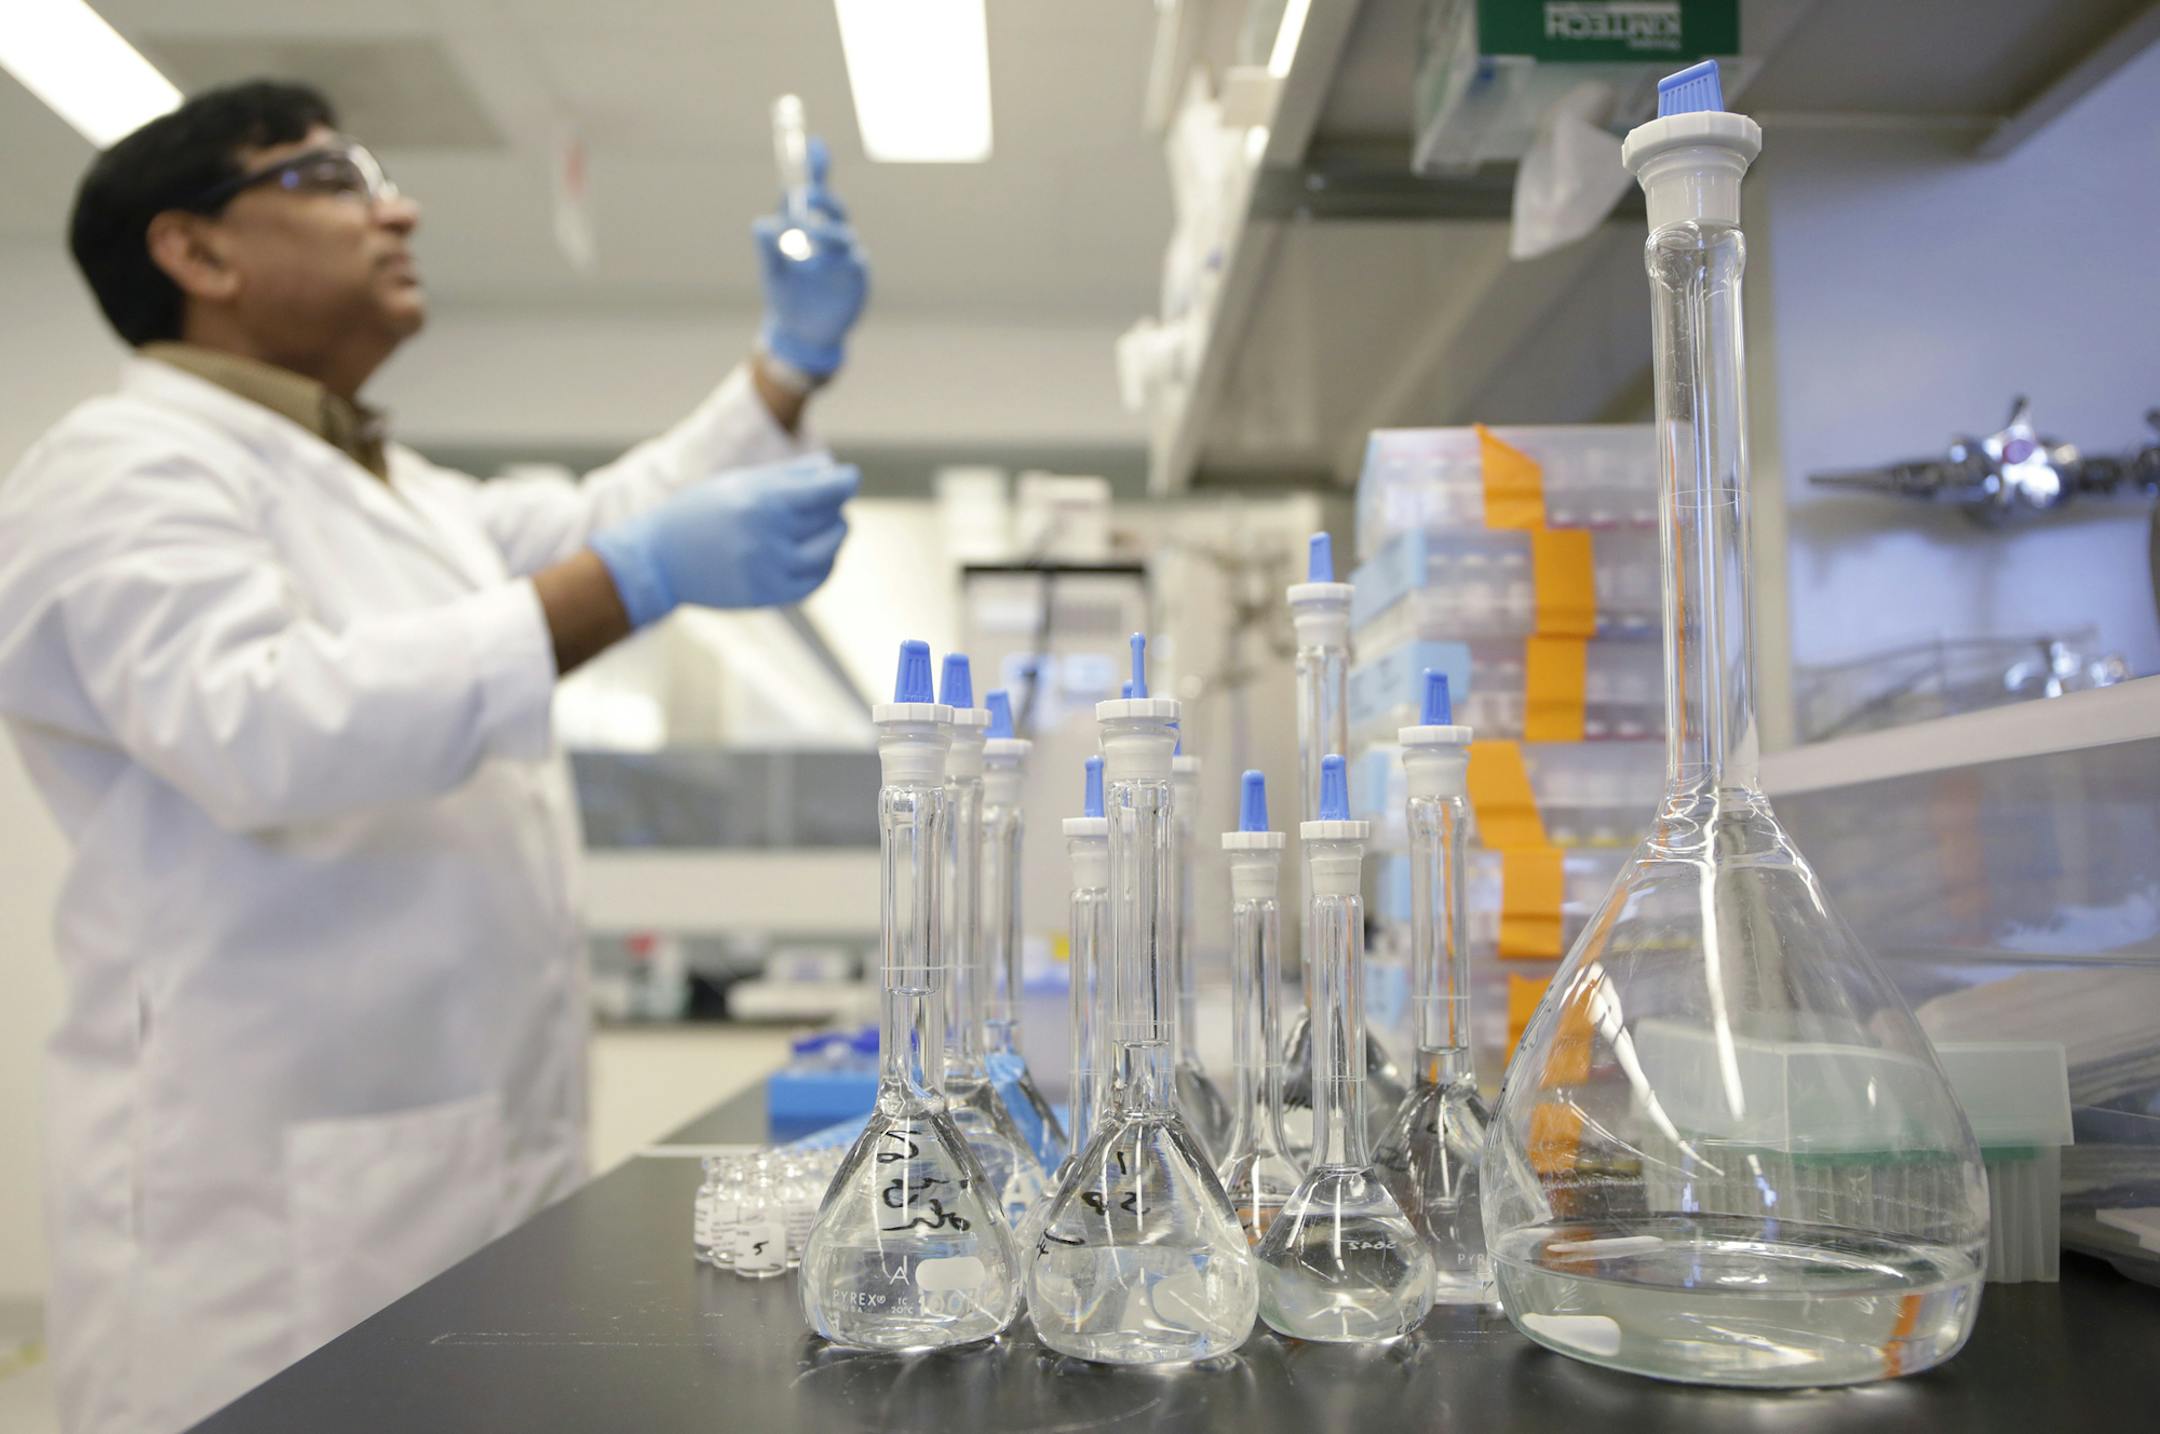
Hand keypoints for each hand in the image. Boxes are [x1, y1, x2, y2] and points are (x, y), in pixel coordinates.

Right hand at [588, 458, 857, 625]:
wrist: (660, 560)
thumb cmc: (700, 511)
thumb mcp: (739, 483)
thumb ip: (788, 475)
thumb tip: (832, 469)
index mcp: (760, 501)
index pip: (824, 490)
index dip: (844, 481)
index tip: (850, 476)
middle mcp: (767, 536)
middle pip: (830, 518)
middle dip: (835, 506)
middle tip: (828, 499)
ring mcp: (769, 570)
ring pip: (829, 551)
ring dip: (836, 535)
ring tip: (828, 524)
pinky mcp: (768, 595)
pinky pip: (815, 580)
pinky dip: (825, 564)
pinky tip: (819, 553)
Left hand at [753, 138, 868, 379]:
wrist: (801, 336)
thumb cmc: (786, 300)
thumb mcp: (771, 273)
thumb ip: (766, 248)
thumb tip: (762, 224)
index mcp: (807, 230)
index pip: (813, 194)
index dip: (816, 169)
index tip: (813, 145)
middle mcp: (829, 239)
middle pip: (833, 208)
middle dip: (823, 197)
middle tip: (808, 196)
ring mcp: (845, 258)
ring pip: (844, 233)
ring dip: (827, 230)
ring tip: (810, 234)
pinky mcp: (856, 280)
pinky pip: (853, 261)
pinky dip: (838, 259)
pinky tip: (821, 264)